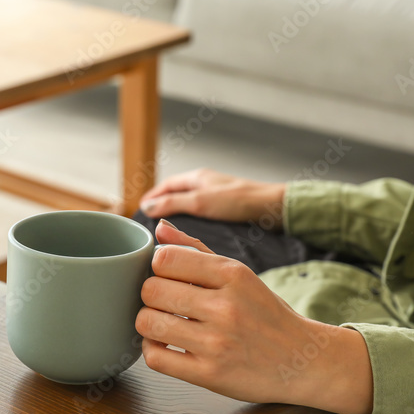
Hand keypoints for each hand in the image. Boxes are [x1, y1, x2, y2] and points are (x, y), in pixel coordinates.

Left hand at [137, 221, 372, 413]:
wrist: (302, 361)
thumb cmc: (265, 314)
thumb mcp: (239, 275)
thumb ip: (196, 250)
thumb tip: (159, 231)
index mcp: (232, 275)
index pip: (164, 259)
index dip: (158, 268)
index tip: (168, 277)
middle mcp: (225, 307)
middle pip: (151, 290)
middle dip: (151, 295)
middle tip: (164, 303)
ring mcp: (217, 342)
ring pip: (148, 323)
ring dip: (149, 322)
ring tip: (164, 323)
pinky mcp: (210, 374)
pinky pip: (156, 357)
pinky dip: (153, 350)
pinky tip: (167, 345)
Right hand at [139, 169, 285, 227]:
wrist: (273, 208)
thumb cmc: (240, 201)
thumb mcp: (200, 202)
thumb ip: (173, 204)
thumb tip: (147, 208)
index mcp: (198, 178)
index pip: (167, 185)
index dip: (153, 196)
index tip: (141, 209)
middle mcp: (207, 185)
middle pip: (177, 194)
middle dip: (163, 205)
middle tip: (151, 222)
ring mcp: (218, 197)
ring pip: (191, 205)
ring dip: (179, 216)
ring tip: (168, 232)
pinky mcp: (228, 210)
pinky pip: (203, 215)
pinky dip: (193, 223)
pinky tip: (194, 236)